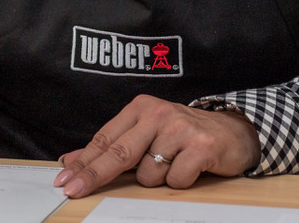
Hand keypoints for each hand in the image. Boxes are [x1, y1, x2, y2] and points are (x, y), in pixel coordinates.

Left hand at [53, 95, 261, 195]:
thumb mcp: (145, 134)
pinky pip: (175, 180)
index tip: (64, 179)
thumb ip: (111, 147)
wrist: (233, 131)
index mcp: (140, 108)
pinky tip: (190, 168)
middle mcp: (158, 113)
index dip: (84, 162)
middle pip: (119, 153)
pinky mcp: (201, 145)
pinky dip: (179, 181)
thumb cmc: (183, 135)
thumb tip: (71, 161)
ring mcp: (180, 128)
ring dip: (156, 178)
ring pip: (148, 173)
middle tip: (73, 190)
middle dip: (94, 175)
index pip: (105, 139)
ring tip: (173, 164)